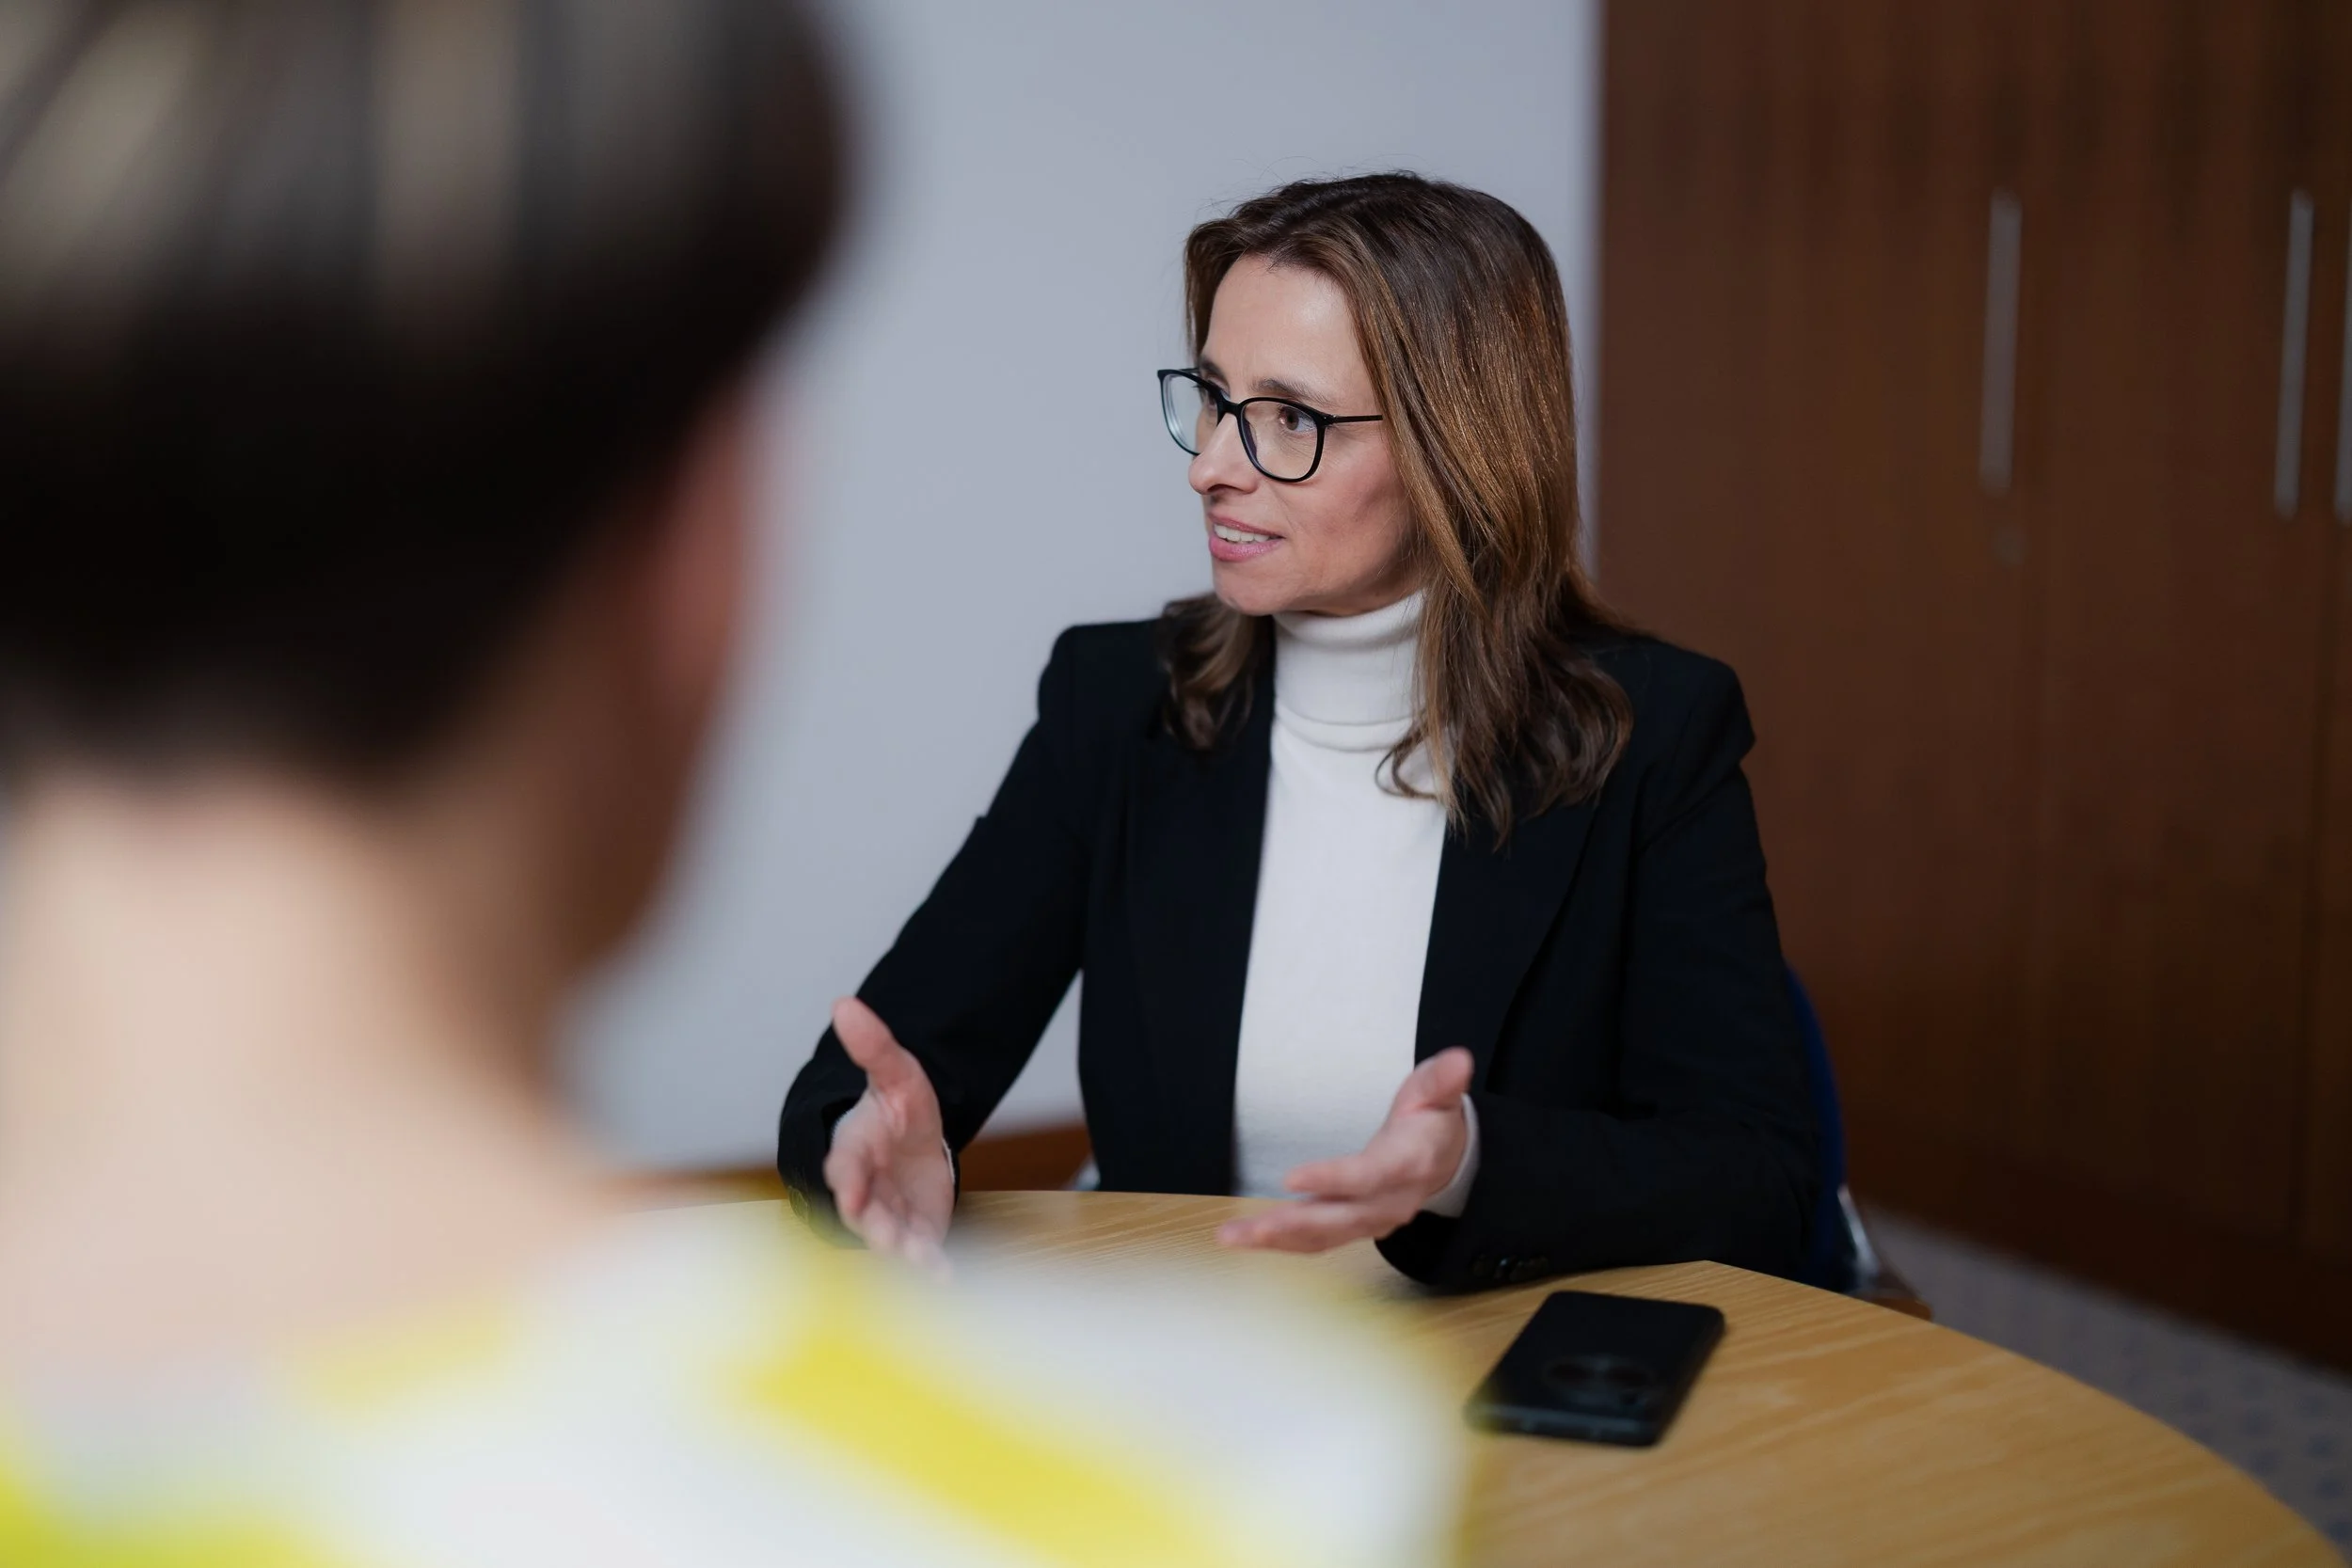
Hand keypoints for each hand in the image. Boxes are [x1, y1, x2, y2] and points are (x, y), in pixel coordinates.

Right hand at [821, 997, 954, 1273]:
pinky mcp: (917, 1233)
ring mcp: (890, 1216)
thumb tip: (845, 1003)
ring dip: (904, 1253)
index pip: (844, 1166)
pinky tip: (947, 1277)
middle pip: (863, 1214)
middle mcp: (866, 1191)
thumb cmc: (897, 1109)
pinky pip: (922, 1254)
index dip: (846, 1179)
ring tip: (923, 1263)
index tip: (848, 1189)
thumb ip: (874, 1047)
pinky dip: (932, 1268)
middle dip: (873, 1227)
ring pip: (891, 1239)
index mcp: (854, 1150)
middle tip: (887, 1240)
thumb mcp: (896, 1073)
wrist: (916, 1142)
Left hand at [1216, 1048, 1473, 1253]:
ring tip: (1233, 1236)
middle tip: (1252, 1227)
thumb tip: (1459, 1060)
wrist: (1447, 1161)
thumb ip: (1443, 1079)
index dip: (1332, 1180)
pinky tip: (1249, 1238)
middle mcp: (1388, 1201)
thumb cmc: (1433, 1123)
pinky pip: (1316, 1242)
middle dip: (1293, 1225)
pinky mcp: (1353, 1227)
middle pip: (1339, 1219)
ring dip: (1277, 1240)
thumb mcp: (1438, 1093)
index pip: (1367, 1177)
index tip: (1292, 1178)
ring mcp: (1370, 1220)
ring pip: (1321, 1237)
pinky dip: (1282, 1243)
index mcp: (1407, 1165)